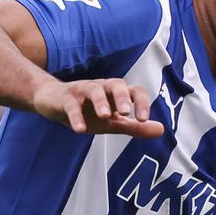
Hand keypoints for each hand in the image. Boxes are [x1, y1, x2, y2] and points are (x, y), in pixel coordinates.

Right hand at [31, 78, 165, 136]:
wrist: (54, 102)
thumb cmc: (88, 112)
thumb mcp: (113, 122)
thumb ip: (136, 127)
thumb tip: (161, 130)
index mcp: (116, 93)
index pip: (135, 91)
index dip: (141, 103)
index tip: (143, 119)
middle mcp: (102, 88)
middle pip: (116, 84)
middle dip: (122, 97)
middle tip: (125, 112)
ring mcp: (83, 91)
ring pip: (94, 90)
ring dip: (100, 102)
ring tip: (104, 117)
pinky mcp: (65, 98)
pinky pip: (71, 105)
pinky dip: (76, 116)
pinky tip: (80, 129)